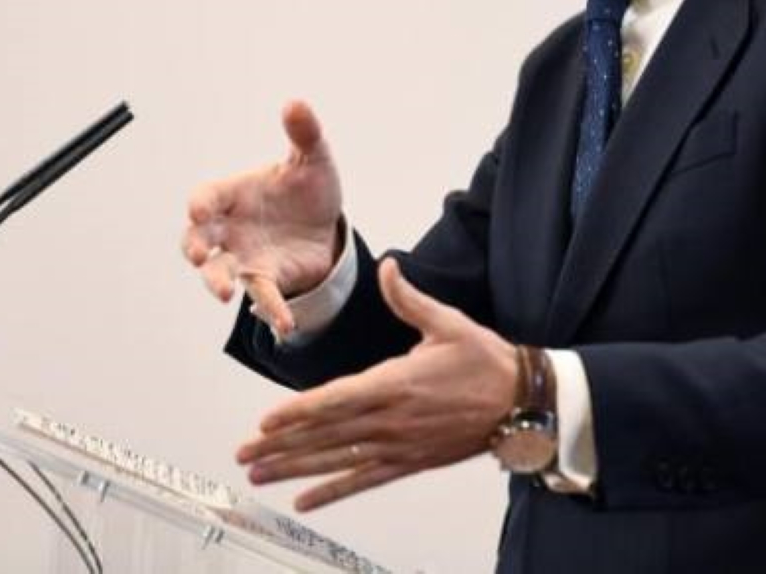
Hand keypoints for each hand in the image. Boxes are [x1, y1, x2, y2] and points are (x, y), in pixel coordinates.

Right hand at [182, 100, 342, 336]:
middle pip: (198, 238)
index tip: (199, 207)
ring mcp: (243, 257)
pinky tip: (284, 323)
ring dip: (215, 282)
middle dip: (194, 246)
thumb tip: (296, 103)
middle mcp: (230, 228)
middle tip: (199, 254)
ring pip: (219, 272)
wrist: (326, 227)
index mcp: (234, 194)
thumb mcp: (313, 159)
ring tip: (223, 293)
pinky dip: (271, 310)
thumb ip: (304, 134)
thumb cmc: (307, 189)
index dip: (200, 202)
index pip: (207, 196)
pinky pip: (263, 296)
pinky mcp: (266, 280)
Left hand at [236, 258, 516, 511]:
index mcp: (396, 382)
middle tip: (244, 453)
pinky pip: (364, 480)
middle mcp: (392, 419)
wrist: (522, 401)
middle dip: (280, 445)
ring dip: (295, 468)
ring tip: (259, 474)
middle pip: (326, 434)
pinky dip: (333, 491)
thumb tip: (386, 266)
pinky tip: (304, 499)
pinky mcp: (409, 461)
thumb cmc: (485, 361)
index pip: (337, 399)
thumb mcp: (448, 322)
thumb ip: (409, 298)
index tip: (267, 421)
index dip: (299, 412)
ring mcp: (399, 445)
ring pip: (337, 460)